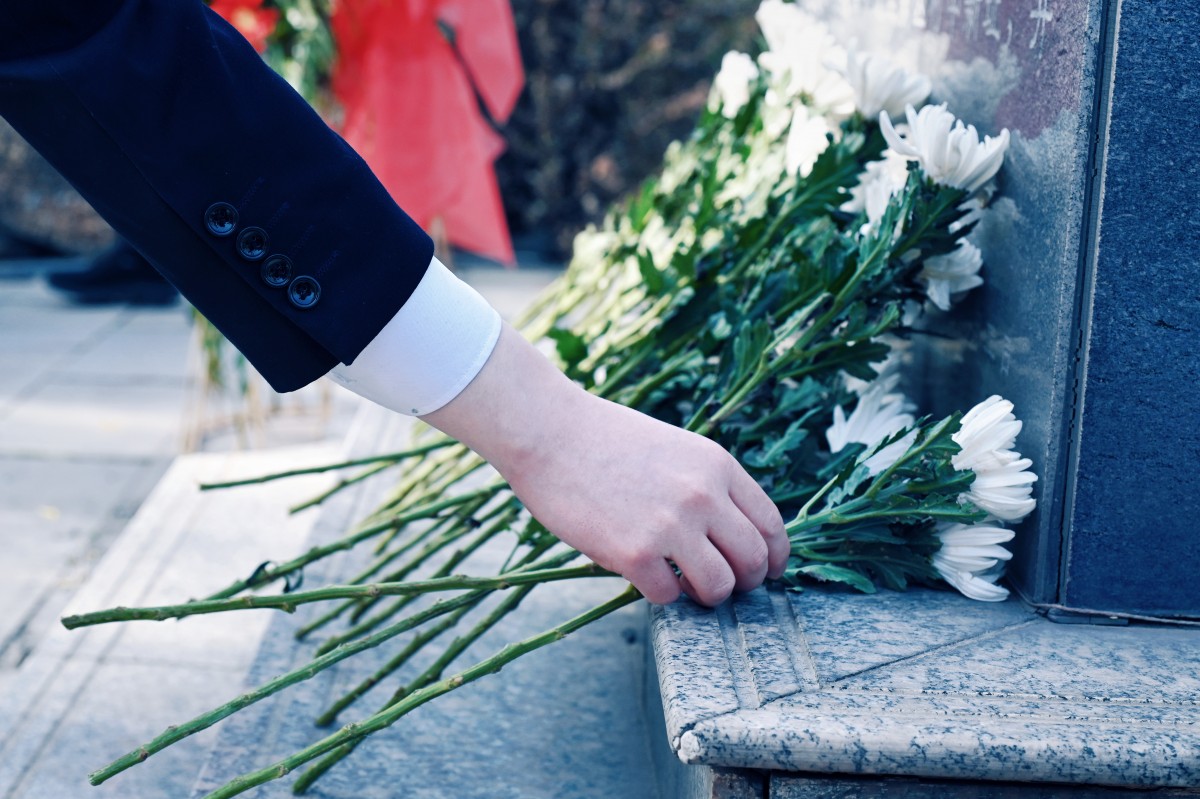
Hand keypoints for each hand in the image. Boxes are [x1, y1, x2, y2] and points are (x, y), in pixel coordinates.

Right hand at [422, 324, 786, 604]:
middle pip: (753, 562)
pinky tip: (644, 576)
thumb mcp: (677, 449)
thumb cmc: (606, 439)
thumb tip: (731, 534)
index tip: (764, 572)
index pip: (771, 525)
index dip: (773, 558)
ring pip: (719, 587)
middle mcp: (704, 496)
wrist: (549, 432)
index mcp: (718, 466)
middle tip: (722, 586)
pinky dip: (661, 595)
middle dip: (744, 583)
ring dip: (705, 596)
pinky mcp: (635, 553)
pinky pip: (669, 596)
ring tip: (685, 586)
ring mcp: (671, 526)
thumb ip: (709, 486)